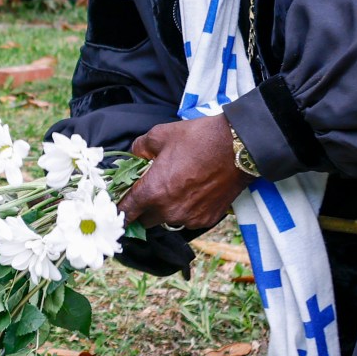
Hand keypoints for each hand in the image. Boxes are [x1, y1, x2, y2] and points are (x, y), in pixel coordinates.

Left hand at [120, 114, 248, 232]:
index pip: (127, 212)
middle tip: (151, 190)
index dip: (120, 211)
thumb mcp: (160, 134)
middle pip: (146, 220)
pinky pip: (188, 220)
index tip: (118, 209)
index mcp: (152, 192)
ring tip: (177, 188)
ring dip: (167, 209)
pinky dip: (187, 210)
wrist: (238, 147)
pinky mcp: (207, 220)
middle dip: (145, 208)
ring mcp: (189, 218)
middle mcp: (168, 211)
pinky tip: (194, 192)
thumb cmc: (198, 139)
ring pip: (168, 220)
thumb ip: (140, 148)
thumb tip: (135, 155)